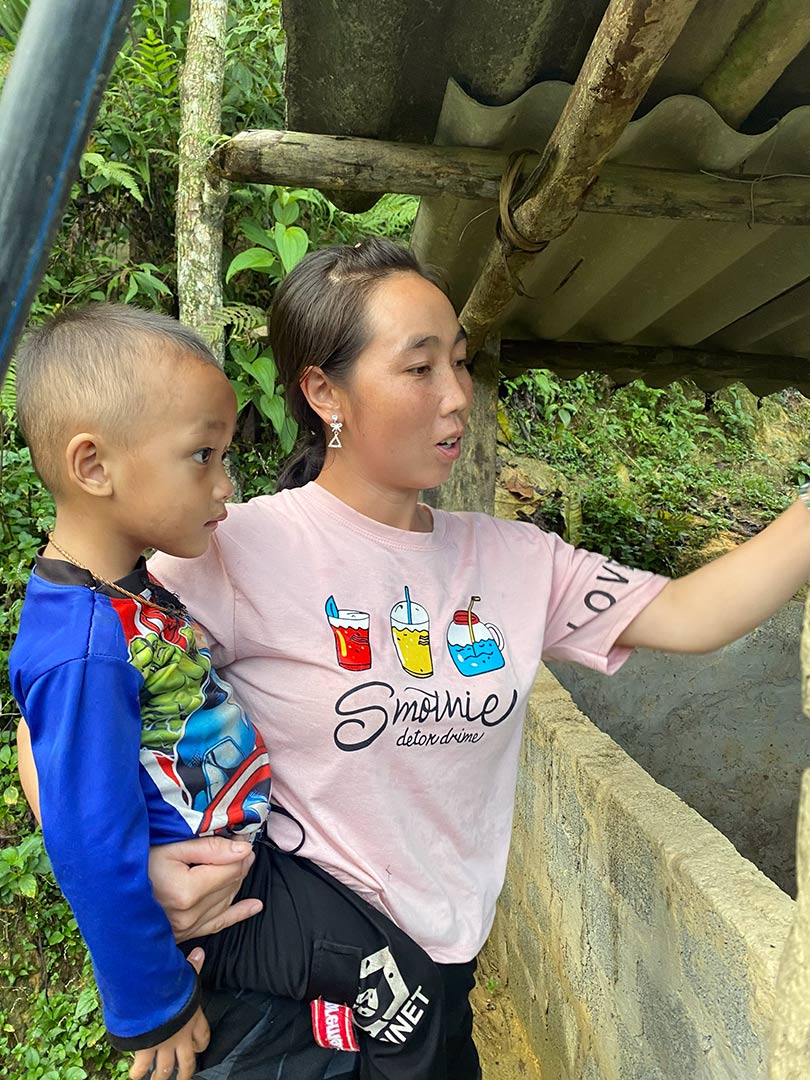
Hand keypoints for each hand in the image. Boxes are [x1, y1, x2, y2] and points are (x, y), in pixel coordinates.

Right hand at [129, 949, 209, 1079]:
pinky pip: (142, 1065)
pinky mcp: (147, 1048)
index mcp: (194, 1018)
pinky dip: (138, 1071)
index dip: (202, 1043)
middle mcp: (181, 1036)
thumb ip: (192, 966)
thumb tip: (200, 952)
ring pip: (165, 1069)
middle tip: (184, 1077)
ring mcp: (164, 1045)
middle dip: (186, 1071)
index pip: (203, 1036)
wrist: (152, 997)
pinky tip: (135, 1074)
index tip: (199, 1048)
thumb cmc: (170, 983)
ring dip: (161, 1077)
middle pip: (187, 1061)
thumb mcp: (184, 974)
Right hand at [148, 836, 261, 941]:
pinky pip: (219, 924)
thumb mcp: (172, 848)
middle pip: (231, 884)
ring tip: (239, 861)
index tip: (241, 834)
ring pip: (228, 901)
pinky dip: (238, 913)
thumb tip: (243, 849)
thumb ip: (210, 848)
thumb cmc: (137, 864)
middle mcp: (189, 916)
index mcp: (187, 892)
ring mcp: (187, 929)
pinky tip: (254, 906)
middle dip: (239, 862)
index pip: (232, 869)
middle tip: (238, 842)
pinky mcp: (185, 935)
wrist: (111, 892)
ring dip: (236, 880)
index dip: (241, 849)